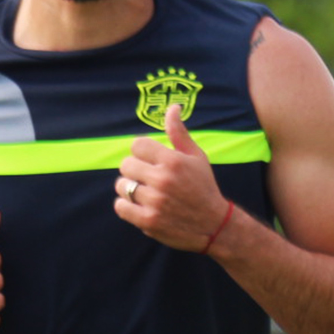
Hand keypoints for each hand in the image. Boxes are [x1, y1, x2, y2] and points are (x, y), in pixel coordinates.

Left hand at [114, 105, 233, 252]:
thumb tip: (172, 107)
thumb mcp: (196, 156)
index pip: (137, 145)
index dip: (141, 152)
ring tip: (143, 192)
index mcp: (173, 161)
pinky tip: (138, 205)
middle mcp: (162, 180)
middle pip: (126, 164)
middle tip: (147, 177)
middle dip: (134, 169)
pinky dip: (125, 205)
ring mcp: (154, 202)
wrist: (214, 225)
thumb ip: (179, 132)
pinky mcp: (148, 221)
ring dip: (128, 188)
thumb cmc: (203, 186)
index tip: (149, 160)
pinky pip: (120, 206)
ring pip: (122, 186)